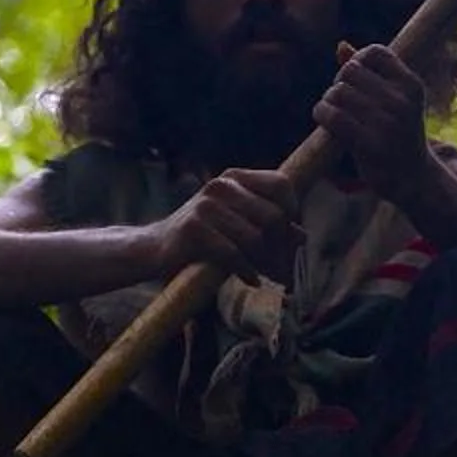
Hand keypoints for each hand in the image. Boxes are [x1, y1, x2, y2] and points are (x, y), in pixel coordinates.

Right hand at [147, 168, 296, 279]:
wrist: (155, 249)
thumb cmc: (203, 237)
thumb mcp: (237, 225)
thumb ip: (267, 226)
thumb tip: (301, 236)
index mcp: (234, 177)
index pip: (281, 184)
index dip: (293, 210)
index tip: (290, 234)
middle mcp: (221, 185)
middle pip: (273, 216)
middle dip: (282, 248)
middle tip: (282, 269)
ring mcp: (206, 205)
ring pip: (256, 238)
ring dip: (266, 263)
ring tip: (265, 276)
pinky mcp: (194, 229)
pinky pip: (234, 254)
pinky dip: (247, 271)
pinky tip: (250, 279)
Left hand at [313, 42, 431, 205]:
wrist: (413, 177)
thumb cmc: (399, 132)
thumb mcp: (395, 99)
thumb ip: (370, 72)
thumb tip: (341, 46)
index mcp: (412, 85)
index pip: (375, 52)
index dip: (357, 60)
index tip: (354, 79)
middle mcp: (403, 102)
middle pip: (350, 71)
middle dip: (339, 82)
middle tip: (341, 100)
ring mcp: (388, 124)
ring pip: (338, 92)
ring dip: (328, 100)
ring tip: (333, 111)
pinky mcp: (370, 145)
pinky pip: (333, 116)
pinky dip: (322, 113)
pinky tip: (324, 119)